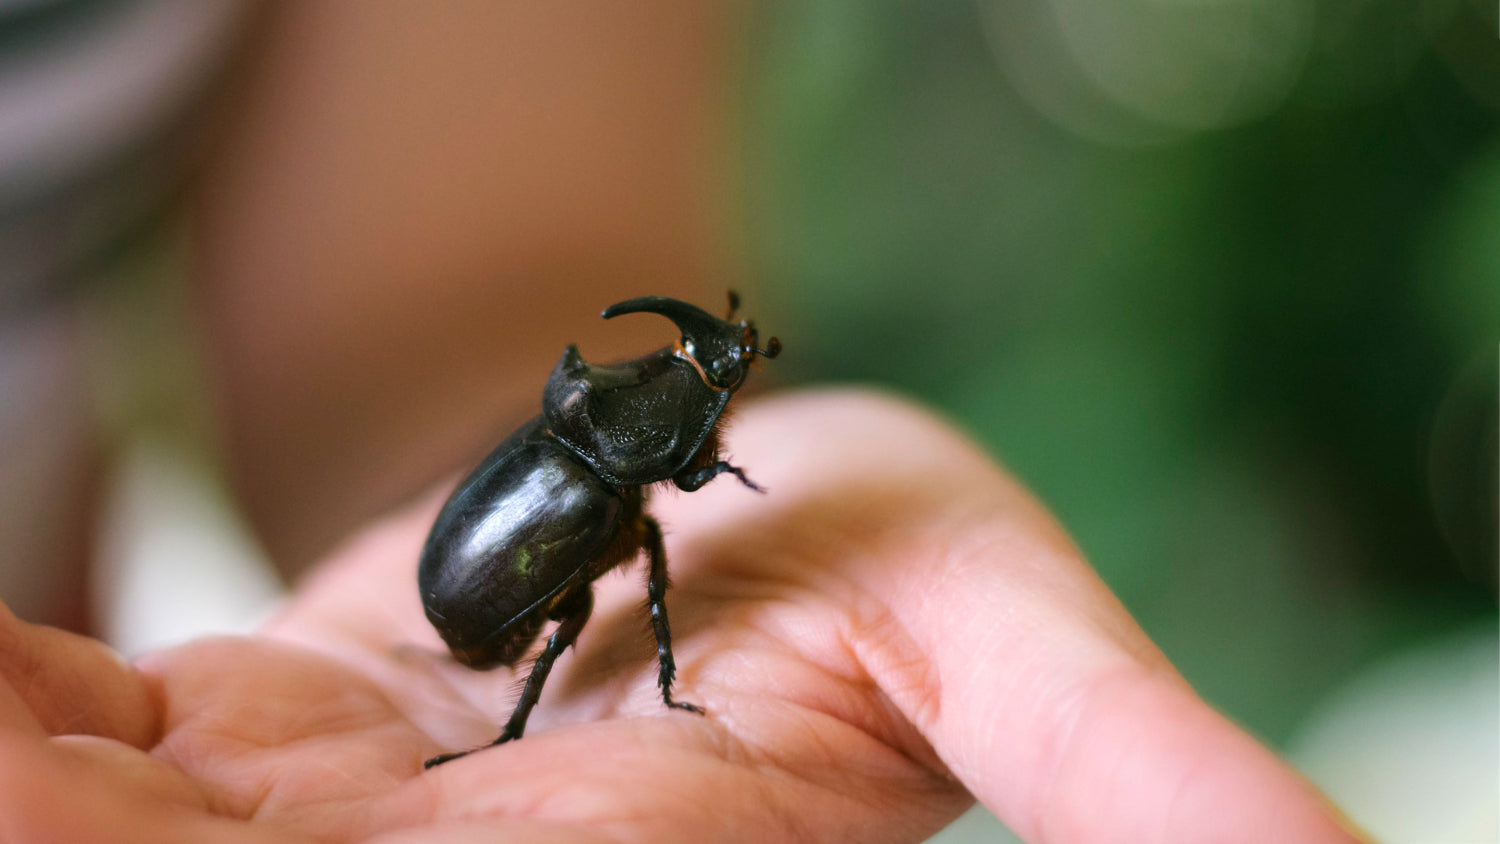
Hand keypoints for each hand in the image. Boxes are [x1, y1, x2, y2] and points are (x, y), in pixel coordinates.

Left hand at [0, 391, 1360, 842]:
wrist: (708, 482)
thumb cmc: (867, 547)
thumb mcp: (992, 624)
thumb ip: (1117, 754)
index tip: (240, 819)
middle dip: (102, 837)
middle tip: (33, 776)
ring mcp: (319, 829)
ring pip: (113, 838)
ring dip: (30, 787)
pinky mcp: (234, 743)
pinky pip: (72, 733)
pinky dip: (8, 700)